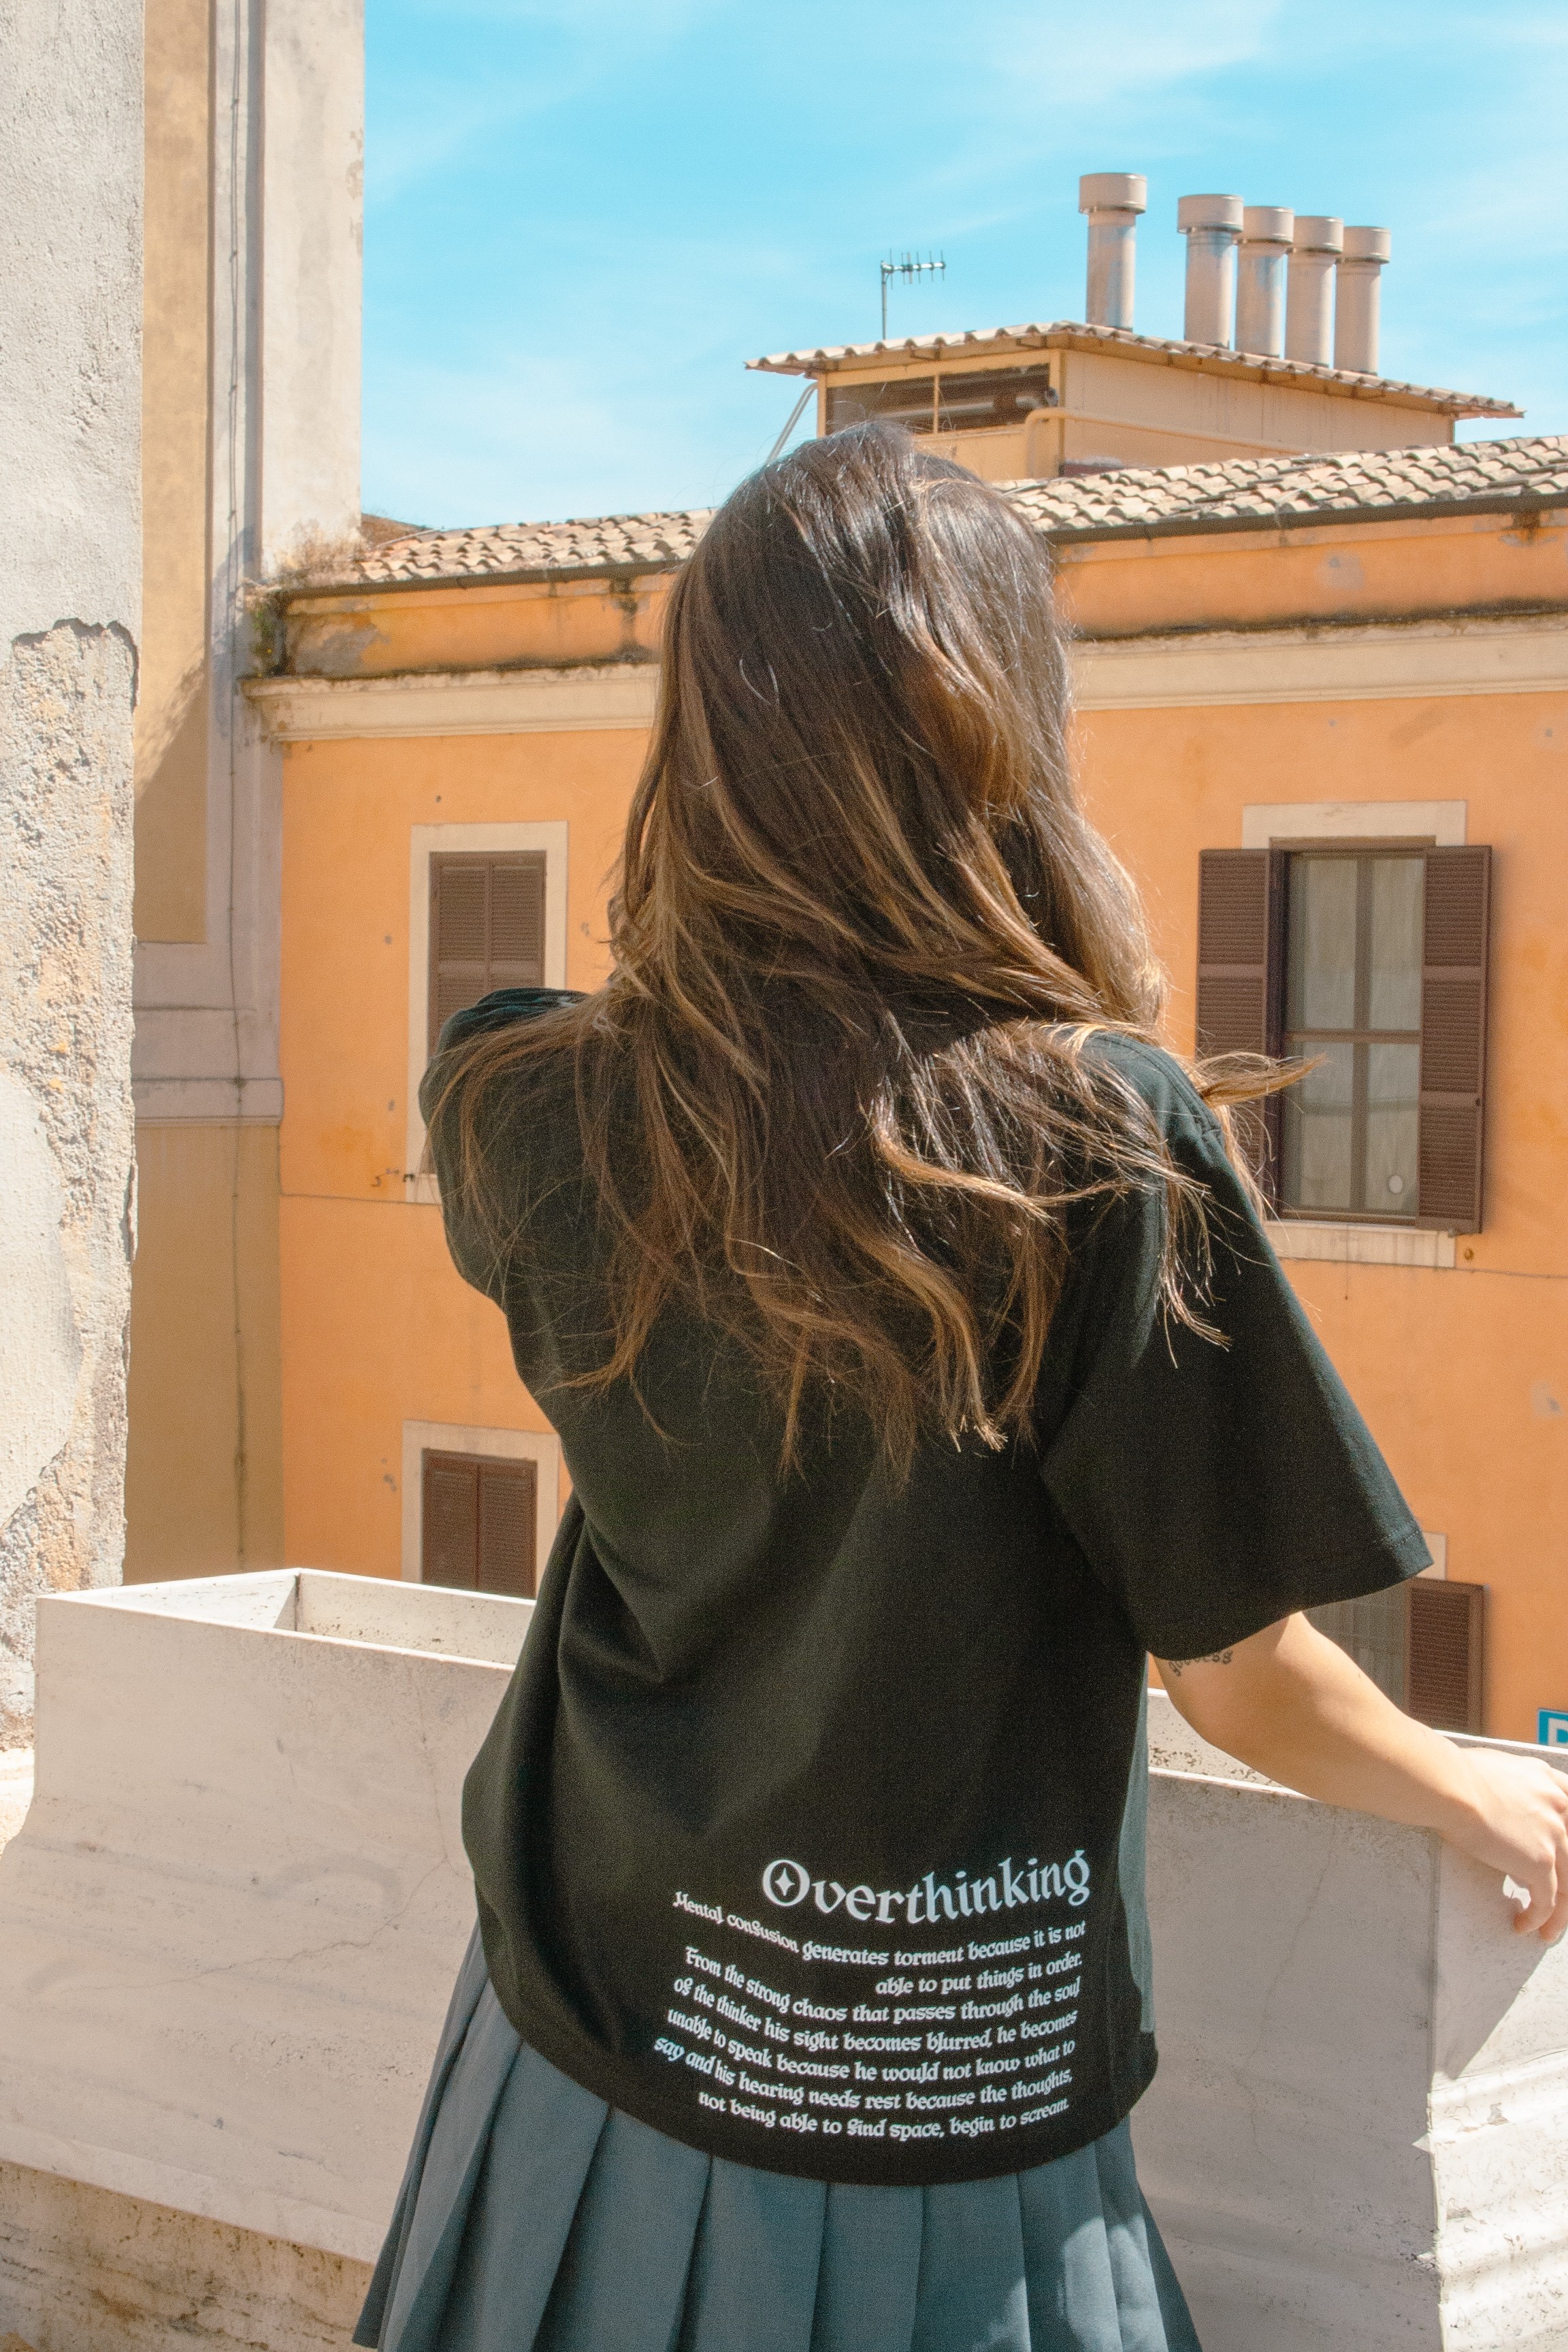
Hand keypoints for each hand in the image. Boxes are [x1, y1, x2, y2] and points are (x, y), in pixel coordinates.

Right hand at [1448, 1749, 1567, 1941]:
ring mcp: (1554, 1836)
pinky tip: (1522, 1924)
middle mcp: (1558, 1807)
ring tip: (1547, 1931)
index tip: (1559, 1856)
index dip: (1566, 1836)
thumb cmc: (1456, 1773)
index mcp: (1547, 1781)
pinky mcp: (1541, 1862)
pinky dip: (1538, 1918)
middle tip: (1558, 1900)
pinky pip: (1547, 1900)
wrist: (1452, 1786)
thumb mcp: (1497, 1770)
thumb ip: (1513, 1789)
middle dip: (1566, 1882)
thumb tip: (1500, 1808)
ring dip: (1560, 1914)